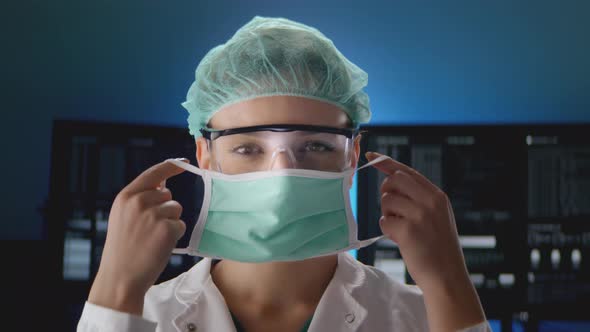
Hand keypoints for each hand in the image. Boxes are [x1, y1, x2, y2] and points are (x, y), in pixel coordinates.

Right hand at [88, 158, 187, 314]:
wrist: (120, 277)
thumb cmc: (123, 249)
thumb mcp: (123, 217)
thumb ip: (139, 199)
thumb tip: (163, 186)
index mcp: (126, 197)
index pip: (153, 173)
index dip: (170, 166)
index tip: (183, 162)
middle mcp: (139, 202)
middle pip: (168, 194)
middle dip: (165, 209)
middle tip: (149, 230)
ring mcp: (153, 215)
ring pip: (176, 209)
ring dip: (170, 222)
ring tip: (152, 238)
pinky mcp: (166, 229)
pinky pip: (181, 225)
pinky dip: (174, 236)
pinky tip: (159, 246)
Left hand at [366, 151, 484, 330]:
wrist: (447, 276)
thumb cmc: (437, 247)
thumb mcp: (437, 216)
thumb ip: (420, 198)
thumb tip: (392, 181)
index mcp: (437, 196)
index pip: (408, 171)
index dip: (387, 163)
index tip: (371, 156)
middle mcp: (430, 201)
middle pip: (394, 181)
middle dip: (386, 192)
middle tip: (393, 211)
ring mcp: (420, 215)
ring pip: (386, 200)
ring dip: (387, 214)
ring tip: (401, 228)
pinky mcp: (408, 230)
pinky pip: (384, 221)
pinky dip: (388, 230)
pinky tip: (400, 239)